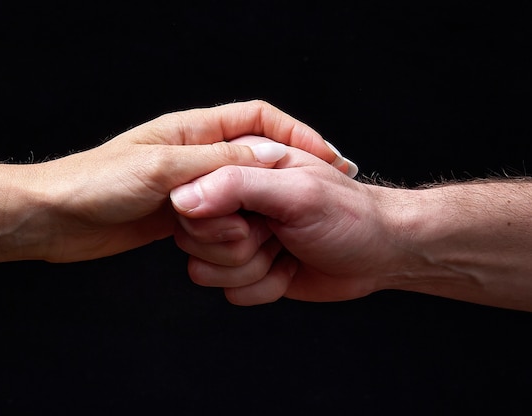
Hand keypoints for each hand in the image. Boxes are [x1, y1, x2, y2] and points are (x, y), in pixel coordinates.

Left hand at [32, 100, 353, 262]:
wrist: (53, 218)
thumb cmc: (96, 184)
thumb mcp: (163, 169)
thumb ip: (216, 164)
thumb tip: (265, 159)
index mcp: (193, 130)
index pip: (258, 118)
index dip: (296, 134)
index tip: (327, 160)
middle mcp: (194, 155)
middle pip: (254, 159)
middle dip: (279, 181)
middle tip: (306, 205)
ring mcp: (187, 188)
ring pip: (238, 195)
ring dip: (255, 213)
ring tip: (273, 234)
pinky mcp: (176, 217)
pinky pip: (217, 221)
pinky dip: (232, 231)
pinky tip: (248, 244)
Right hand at [171, 136, 396, 305]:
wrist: (379, 253)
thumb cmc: (347, 214)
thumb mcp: (296, 191)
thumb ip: (237, 186)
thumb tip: (181, 198)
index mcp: (237, 169)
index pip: (185, 198)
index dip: (213, 222)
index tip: (252, 222)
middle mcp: (229, 203)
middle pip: (191, 239)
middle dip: (239, 249)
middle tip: (276, 235)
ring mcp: (235, 239)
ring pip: (205, 271)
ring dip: (254, 271)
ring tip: (285, 251)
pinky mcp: (245, 270)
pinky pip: (230, 293)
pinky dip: (266, 288)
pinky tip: (289, 268)